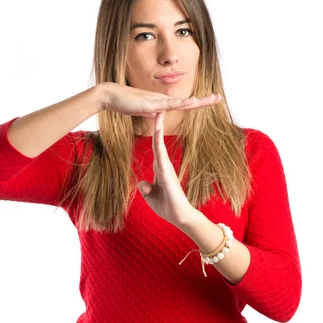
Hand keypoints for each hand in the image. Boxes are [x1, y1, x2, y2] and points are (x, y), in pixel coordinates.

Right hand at [100, 82, 220, 117]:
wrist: (110, 96)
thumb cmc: (124, 103)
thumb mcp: (142, 111)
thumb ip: (151, 114)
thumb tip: (158, 118)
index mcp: (161, 103)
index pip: (183, 104)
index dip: (196, 103)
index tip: (209, 100)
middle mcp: (162, 100)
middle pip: (187, 101)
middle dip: (204, 100)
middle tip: (219, 97)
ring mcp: (157, 101)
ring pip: (182, 102)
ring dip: (198, 101)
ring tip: (213, 98)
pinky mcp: (151, 104)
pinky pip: (169, 105)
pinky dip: (181, 103)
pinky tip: (192, 102)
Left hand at [137, 110, 197, 226]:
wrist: (180, 217)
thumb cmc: (167, 207)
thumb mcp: (151, 197)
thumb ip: (147, 188)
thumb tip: (142, 183)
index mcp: (160, 168)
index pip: (155, 147)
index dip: (153, 133)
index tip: (151, 119)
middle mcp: (164, 165)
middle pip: (158, 140)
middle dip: (158, 123)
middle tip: (158, 104)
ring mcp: (166, 168)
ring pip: (160, 144)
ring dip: (159, 128)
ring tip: (159, 111)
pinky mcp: (168, 174)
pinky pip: (162, 155)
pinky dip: (159, 143)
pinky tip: (157, 132)